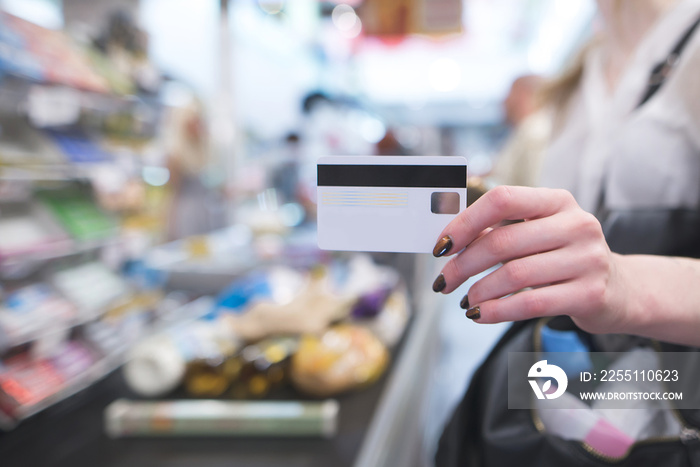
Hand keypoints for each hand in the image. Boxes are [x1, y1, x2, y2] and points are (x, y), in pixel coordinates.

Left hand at [431, 186, 628, 333]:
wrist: (619, 290)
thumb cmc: (562, 258)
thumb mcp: (538, 234)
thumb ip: (499, 230)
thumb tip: (447, 240)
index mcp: (557, 201)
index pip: (503, 199)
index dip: (466, 222)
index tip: (442, 245)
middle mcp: (576, 224)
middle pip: (503, 241)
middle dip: (463, 264)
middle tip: (444, 281)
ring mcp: (587, 259)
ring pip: (514, 274)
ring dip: (479, 291)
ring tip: (465, 300)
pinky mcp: (590, 294)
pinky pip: (531, 303)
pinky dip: (497, 311)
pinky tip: (480, 315)